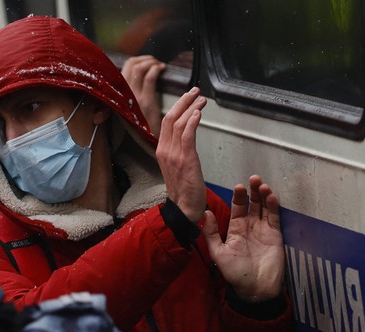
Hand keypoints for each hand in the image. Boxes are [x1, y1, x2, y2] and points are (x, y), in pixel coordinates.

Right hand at [122, 55, 165, 134]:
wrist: (147, 142)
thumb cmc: (142, 127)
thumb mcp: (129, 110)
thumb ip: (129, 96)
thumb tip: (136, 80)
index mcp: (119, 95)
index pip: (123, 68)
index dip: (136, 61)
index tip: (146, 62)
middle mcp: (123, 94)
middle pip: (131, 64)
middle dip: (145, 59)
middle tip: (155, 62)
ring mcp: (133, 97)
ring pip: (139, 67)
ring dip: (152, 62)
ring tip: (159, 66)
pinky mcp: (145, 101)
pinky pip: (150, 77)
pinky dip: (157, 69)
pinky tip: (162, 70)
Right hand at [156, 87, 206, 222]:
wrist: (184, 207)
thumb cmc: (184, 189)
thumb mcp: (176, 166)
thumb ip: (178, 150)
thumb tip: (186, 135)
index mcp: (162, 151)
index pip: (167, 122)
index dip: (178, 106)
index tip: (189, 97)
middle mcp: (165, 151)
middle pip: (170, 118)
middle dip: (184, 101)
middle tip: (196, 91)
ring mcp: (173, 155)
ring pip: (179, 123)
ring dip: (191, 108)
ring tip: (202, 99)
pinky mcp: (185, 159)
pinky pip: (187, 135)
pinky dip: (192, 121)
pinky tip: (198, 113)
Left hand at [202, 175, 285, 300]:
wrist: (255, 288)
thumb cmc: (235, 273)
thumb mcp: (218, 253)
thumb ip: (211, 233)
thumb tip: (205, 213)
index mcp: (235, 230)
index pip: (237, 208)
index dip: (238, 197)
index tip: (238, 187)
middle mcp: (249, 227)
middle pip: (252, 204)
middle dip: (252, 192)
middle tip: (253, 179)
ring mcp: (263, 230)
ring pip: (264, 208)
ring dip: (263, 196)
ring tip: (262, 185)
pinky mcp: (275, 235)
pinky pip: (275, 217)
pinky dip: (274, 206)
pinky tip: (272, 196)